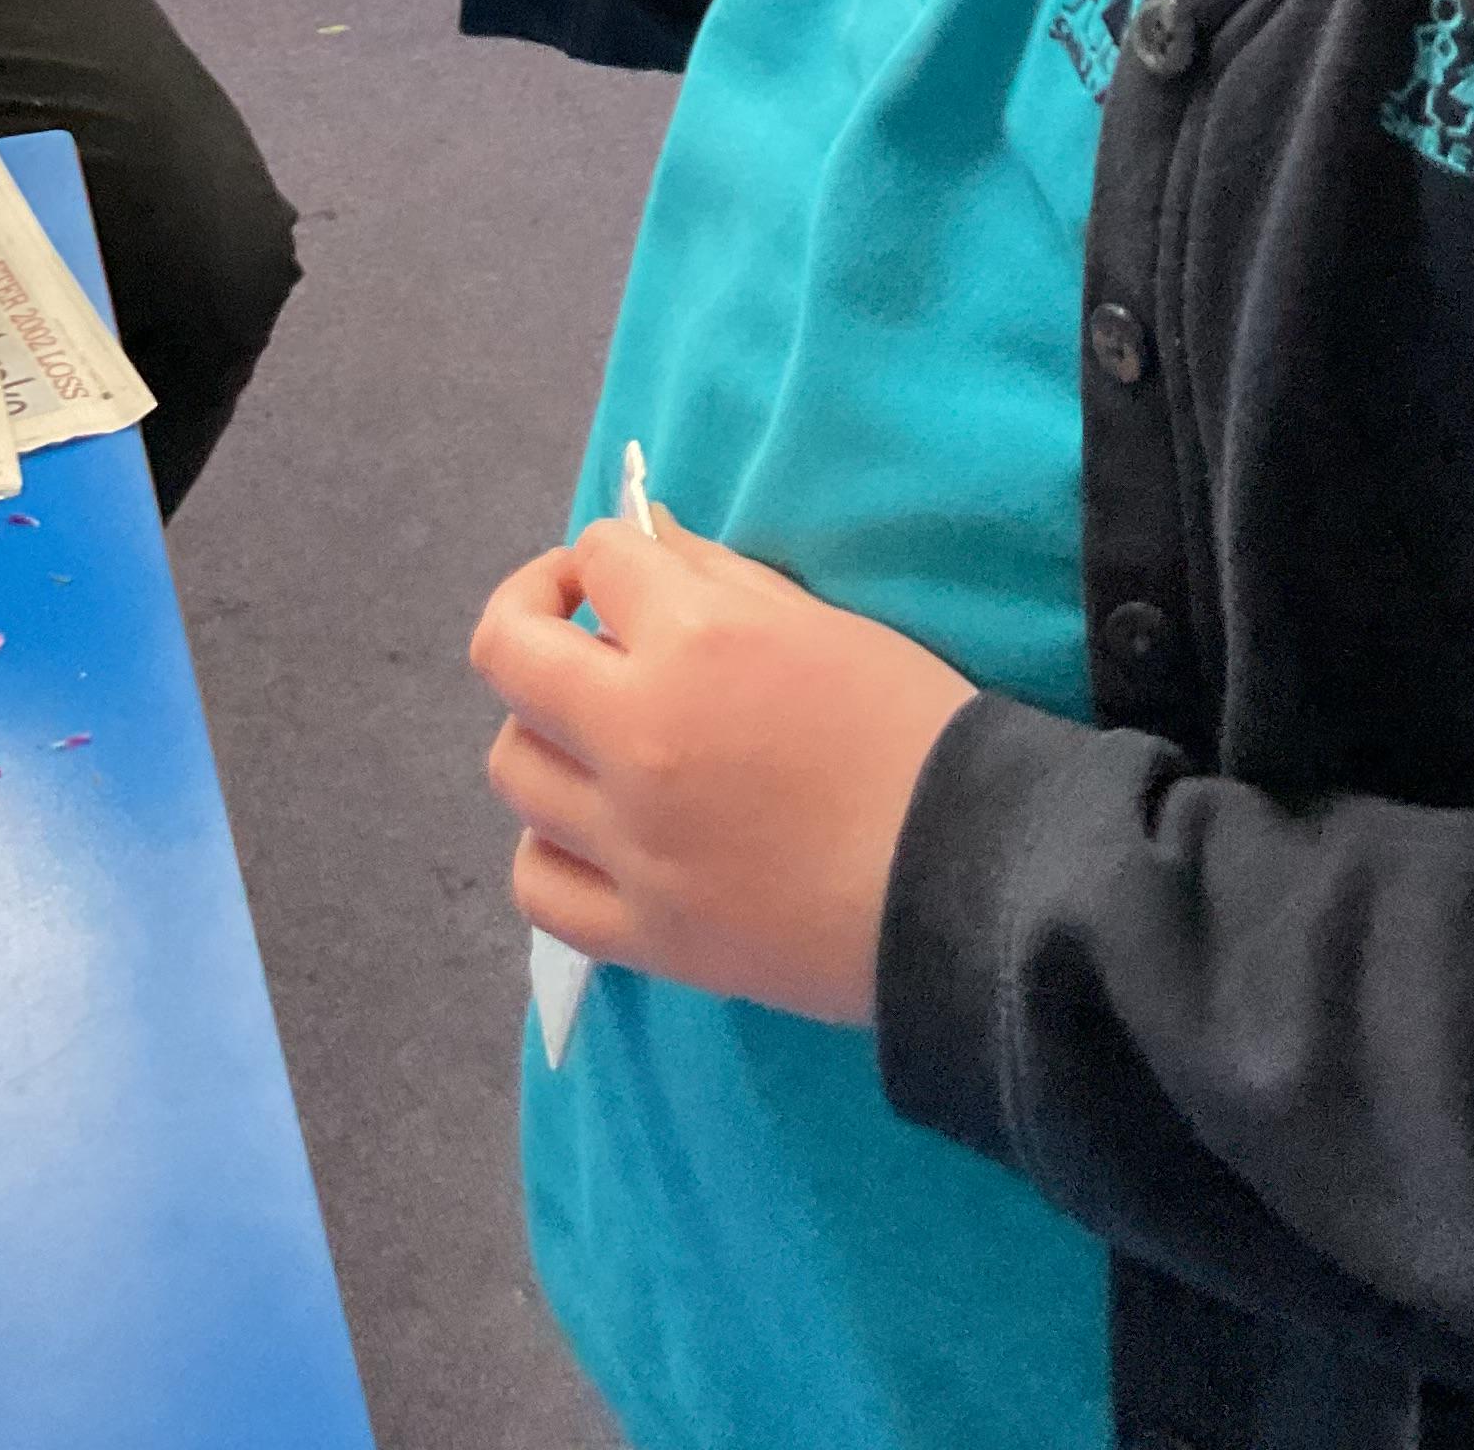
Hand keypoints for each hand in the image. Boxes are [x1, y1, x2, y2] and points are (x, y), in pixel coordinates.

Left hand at [469, 511, 975, 1027]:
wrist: (965, 878)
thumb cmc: (912, 730)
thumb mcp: (824, 621)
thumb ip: (718, 574)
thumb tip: (644, 541)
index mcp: (694, 641)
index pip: (597, 558)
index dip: (613, 554)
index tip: (634, 574)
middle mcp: (640, 735)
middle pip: (507, 653)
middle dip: (529, 611)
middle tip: (574, 622)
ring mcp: (631, 843)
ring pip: (513, 766)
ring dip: (544, 730)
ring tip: (596, 735)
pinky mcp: (644, 933)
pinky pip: (538, 884)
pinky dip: (550, 848)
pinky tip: (593, 832)